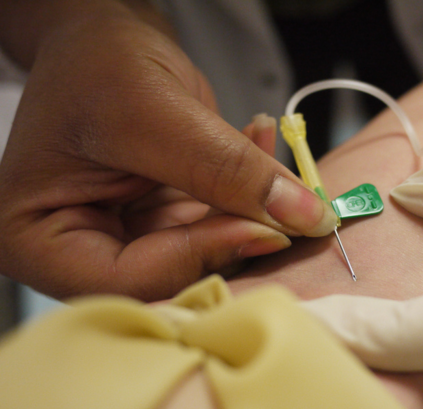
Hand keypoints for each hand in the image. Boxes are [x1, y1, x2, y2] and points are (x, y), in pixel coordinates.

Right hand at [0, 7, 335, 300]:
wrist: (102, 35)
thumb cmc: (94, 61)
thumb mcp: (154, 111)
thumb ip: (226, 170)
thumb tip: (304, 218)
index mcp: (39, 239)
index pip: (131, 279)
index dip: (203, 257)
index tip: (269, 229)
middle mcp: (82, 250)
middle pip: (173, 275)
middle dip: (236, 235)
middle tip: (291, 208)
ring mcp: (127, 237)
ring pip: (207, 254)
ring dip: (253, 209)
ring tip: (275, 158)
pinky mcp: (164, 221)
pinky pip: (219, 223)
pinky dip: (250, 191)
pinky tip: (262, 145)